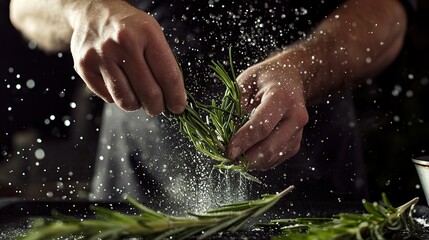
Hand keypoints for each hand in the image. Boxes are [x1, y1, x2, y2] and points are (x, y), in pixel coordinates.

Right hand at [67, 0, 185, 113]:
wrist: (93, 12)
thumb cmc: (130, 28)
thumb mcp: (153, 35)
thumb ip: (164, 64)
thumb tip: (174, 98)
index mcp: (146, 33)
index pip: (168, 75)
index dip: (176, 97)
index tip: (177, 107)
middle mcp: (122, 42)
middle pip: (148, 92)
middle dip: (157, 106)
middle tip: (157, 107)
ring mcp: (101, 55)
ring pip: (126, 100)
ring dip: (137, 104)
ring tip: (138, 96)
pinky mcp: (84, 66)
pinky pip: (109, 97)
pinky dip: (118, 97)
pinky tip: (120, 84)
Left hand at [227, 52, 308, 169]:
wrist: (291, 78)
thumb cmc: (265, 78)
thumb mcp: (246, 81)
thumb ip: (236, 105)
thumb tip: (226, 133)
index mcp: (282, 98)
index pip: (262, 126)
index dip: (243, 141)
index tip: (228, 151)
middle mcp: (295, 117)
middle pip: (270, 148)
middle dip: (246, 158)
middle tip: (227, 158)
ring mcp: (298, 132)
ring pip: (273, 157)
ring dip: (251, 162)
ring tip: (235, 156)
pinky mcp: (295, 143)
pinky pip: (276, 160)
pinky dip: (259, 162)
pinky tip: (248, 153)